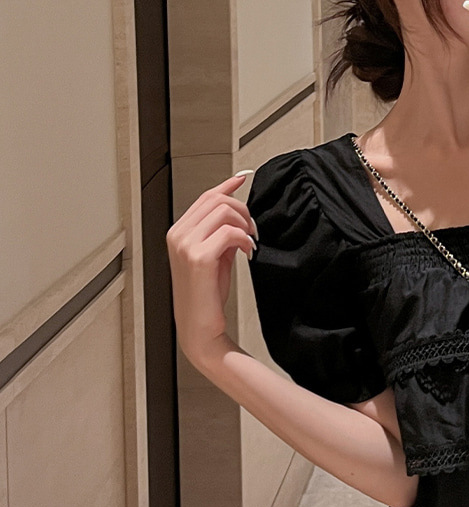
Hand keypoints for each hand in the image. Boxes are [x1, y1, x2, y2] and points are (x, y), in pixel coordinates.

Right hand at [166, 172, 257, 367]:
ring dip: (245, 224)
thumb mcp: (215, 255)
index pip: (205, 197)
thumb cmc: (207, 295)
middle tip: (252, 232)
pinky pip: (230, 232)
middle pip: (216, 199)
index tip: (243, 178)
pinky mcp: (198, 258)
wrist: (201, 328)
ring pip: (224, 211)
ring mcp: (185, 245)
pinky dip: (244, 240)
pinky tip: (247, 253)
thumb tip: (237, 208)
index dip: (227, 185)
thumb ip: (221, 231)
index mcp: (178, 232)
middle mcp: (177, 235)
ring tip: (249, 243)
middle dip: (242, 210)